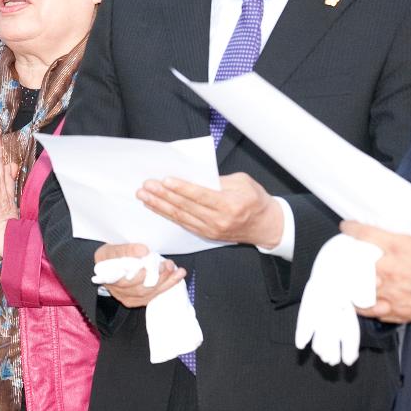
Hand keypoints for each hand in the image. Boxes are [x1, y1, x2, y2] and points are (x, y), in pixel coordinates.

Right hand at [93, 243, 184, 308]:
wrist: (107, 265)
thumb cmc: (109, 256)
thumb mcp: (113, 249)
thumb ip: (127, 250)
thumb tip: (143, 251)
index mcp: (108, 277)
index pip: (123, 279)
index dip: (138, 274)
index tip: (148, 264)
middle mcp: (118, 291)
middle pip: (140, 288)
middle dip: (157, 276)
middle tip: (168, 264)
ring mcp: (128, 297)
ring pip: (149, 293)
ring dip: (166, 281)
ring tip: (177, 270)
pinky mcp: (137, 300)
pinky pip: (154, 295)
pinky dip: (166, 286)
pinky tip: (176, 277)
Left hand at [138, 172, 282, 248]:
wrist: (267, 226)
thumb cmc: (256, 200)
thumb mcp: (243, 182)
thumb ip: (219, 180)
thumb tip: (194, 176)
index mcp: (230, 205)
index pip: (200, 195)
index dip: (181, 188)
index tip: (164, 180)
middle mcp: (218, 220)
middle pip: (185, 206)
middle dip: (163, 196)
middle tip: (146, 186)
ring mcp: (211, 229)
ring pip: (180, 216)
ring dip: (159, 206)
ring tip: (144, 196)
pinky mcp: (206, 235)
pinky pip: (183, 223)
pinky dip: (167, 214)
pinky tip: (155, 206)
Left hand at [341, 221, 410, 323]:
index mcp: (399, 248)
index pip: (365, 233)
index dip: (352, 228)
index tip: (347, 228)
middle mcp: (390, 269)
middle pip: (354, 263)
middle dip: (346, 260)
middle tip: (344, 257)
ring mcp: (392, 291)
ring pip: (358, 289)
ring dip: (351, 285)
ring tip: (346, 281)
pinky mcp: (398, 310)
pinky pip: (372, 310)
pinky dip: (365, 307)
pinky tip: (361, 303)